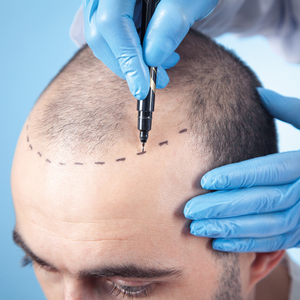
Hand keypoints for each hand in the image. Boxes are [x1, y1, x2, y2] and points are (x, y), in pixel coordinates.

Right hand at [82, 0, 218, 99]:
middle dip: (128, 65)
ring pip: (103, 38)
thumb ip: (172, 23)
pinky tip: (153, 54)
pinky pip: (110, 35)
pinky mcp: (110, 7)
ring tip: (164, 64)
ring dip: (131, 60)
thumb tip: (151, 59)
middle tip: (159, 81)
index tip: (142, 89)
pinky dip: (130, 50)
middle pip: (101, 34)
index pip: (112, 23)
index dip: (126, 60)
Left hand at [184, 88, 299, 251]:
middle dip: (223, 207)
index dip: (236, 176)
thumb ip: (288, 109)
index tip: (205, 180)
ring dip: (229, 229)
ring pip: (264, 225)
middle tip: (191, 210)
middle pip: (260, 201)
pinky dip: (246, 244)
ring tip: (198, 228)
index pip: (267, 170)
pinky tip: (219, 242)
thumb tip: (259, 93)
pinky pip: (273, 242)